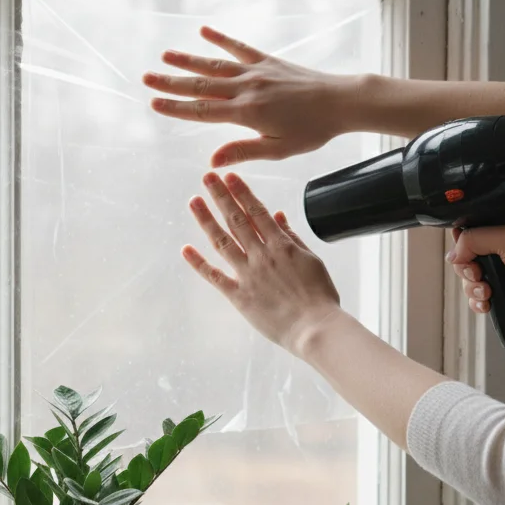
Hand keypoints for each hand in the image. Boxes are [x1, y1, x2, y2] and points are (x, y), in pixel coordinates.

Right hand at [143, 27, 360, 167]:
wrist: (341, 102)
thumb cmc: (312, 130)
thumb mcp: (277, 150)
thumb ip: (242, 152)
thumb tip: (212, 162)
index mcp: (247, 113)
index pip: (203, 112)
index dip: (176, 108)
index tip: (154, 104)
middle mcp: (247, 89)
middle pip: (201, 86)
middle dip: (171, 83)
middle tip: (146, 78)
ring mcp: (257, 72)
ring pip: (215, 66)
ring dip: (188, 60)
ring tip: (165, 56)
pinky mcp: (268, 62)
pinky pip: (240, 48)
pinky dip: (221, 39)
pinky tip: (204, 31)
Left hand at [181, 172, 343, 355]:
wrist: (315, 328)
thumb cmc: (319, 296)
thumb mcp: (311, 260)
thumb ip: (292, 237)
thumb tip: (278, 215)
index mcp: (281, 245)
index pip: (257, 212)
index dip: (241, 192)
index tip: (230, 176)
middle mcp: (261, 256)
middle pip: (236, 220)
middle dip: (221, 196)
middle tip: (207, 177)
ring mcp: (248, 275)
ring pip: (223, 242)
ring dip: (206, 220)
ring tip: (194, 201)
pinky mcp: (239, 296)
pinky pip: (215, 277)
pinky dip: (199, 263)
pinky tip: (185, 249)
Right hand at [448, 211, 504, 322]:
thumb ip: (473, 239)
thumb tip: (452, 256)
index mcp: (502, 224)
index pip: (469, 228)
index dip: (461, 240)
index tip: (465, 251)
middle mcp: (498, 245)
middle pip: (464, 256)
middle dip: (466, 269)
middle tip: (478, 274)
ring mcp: (500, 269)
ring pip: (468, 278)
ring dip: (472, 288)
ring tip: (488, 293)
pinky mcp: (501, 290)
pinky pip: (476, 296)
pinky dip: (478, 301)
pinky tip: (487, 304)